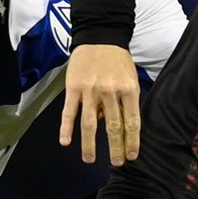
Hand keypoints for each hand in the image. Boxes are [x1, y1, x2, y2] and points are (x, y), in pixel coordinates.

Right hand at [60, 43, 140, 165]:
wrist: (99, 35)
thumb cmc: (118, 61)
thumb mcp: (130, 79)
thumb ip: (126, 102)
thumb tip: (117, 126)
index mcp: (128, 89)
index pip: (132, 122)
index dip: (132, 141)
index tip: (131, 157)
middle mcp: (110, 91)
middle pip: (113, 126)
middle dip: (115, 148)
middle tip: (116, 163)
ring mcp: (90, 90)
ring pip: (90, 123)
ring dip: (90, 144)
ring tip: (90, 160)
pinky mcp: (73, 88)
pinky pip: (69, 111)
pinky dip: (66, 128)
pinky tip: (65, 142)